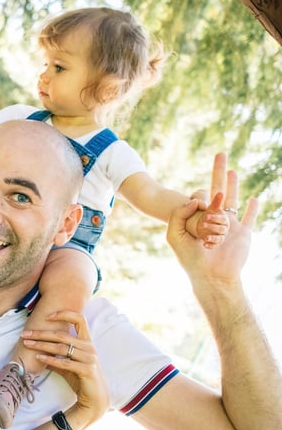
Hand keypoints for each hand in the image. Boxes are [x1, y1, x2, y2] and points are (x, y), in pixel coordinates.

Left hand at [20, 310, 109, 429]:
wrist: (94, 399)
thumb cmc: (80, 379)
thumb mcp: (67, 364)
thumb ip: (56, 356)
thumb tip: (37, 351)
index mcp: (87, 341)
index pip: (79, 319)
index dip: (64, 314)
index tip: (47, 316)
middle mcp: (89, 347)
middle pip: (62, 335)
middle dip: (41, 333)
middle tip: (25, 334)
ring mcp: (90, 358)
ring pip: (61, 347)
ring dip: (42, 345)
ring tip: (28, 344)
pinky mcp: (87, 370)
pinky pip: (65, 363)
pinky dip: (50, 359)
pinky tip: (38, 358)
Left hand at [167, 153, 258, 289]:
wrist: (212, 275)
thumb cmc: (191, 258)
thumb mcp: (175, 234)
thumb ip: (179, 214)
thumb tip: (195, 199)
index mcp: (197, 219)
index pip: (198, 198)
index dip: (198, 197)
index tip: (198, 204)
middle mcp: (213, 220)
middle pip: (217, 191)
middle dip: (217, 173)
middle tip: (220, 154)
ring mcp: (229, 225)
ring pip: (233, 200)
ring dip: (233, 185)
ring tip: (232, 170)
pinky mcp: (243, 232)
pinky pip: (249, 217)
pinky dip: (252, 208)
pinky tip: (253, 199)